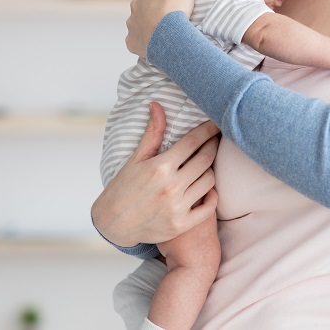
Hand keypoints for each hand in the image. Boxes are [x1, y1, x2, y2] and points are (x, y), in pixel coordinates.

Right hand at [91, 102, 220, 247]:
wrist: (113, 223)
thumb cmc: (124, 187)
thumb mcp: (136, 158)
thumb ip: (153, 132)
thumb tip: (156, 104)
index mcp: (160, 167)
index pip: (193, 141)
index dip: (208, 130)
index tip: (216, 124)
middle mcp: (171, 187)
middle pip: (206, 159)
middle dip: (214, 145)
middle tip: (215, 140)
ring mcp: (177, 207)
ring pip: (210, 181)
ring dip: (211, 170)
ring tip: (206, 164)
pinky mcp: (182, 224)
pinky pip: (210, 206)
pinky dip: (212, 196)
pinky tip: (207, 188)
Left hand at [126, 0, 196, 57]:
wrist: (167, 39)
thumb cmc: (174, 7)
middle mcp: (136, 2)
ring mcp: (133, 22)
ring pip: (141, 12)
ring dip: (150, 10)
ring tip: (162, 13)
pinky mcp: (135, 40)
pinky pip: (138, 34)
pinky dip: (145, 31)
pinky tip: (151, 34)